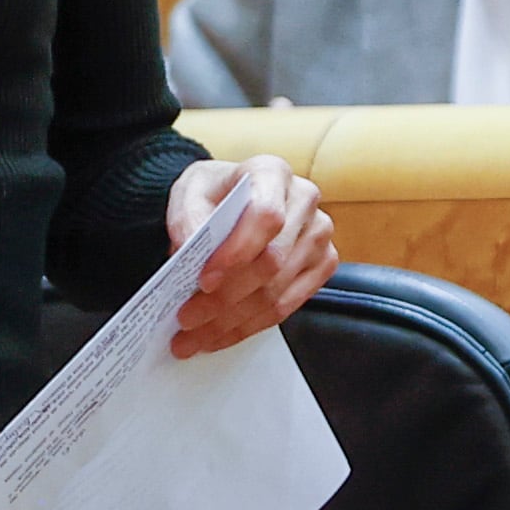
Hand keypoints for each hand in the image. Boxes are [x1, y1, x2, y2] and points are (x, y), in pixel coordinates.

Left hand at [164, 153, 336, 358]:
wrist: (226, 201)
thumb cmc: (212, 195)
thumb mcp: (188, 193)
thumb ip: (186, 218)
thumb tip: (188, 249)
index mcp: (272, 172)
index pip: (266, 216)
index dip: (237, 252)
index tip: (203, 280)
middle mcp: (305, 200)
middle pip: (272, 261)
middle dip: (226, 298)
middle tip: (187, 320)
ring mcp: (319, 234)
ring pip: (278, 290)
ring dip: (233, 321)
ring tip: (194, 337)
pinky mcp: (323, 264)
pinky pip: (288, 305)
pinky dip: (250, 325)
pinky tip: (221, 333)